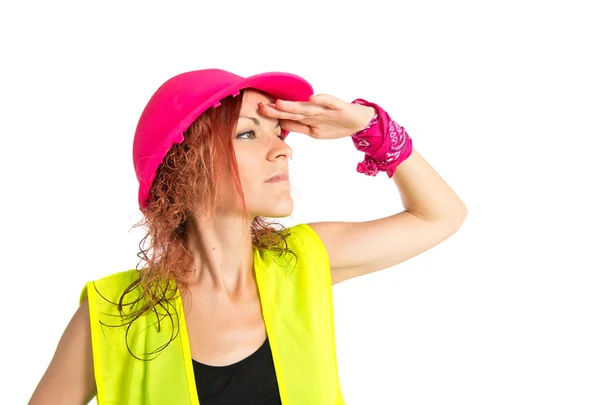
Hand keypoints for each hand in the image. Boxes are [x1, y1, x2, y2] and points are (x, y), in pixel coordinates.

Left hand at [258, 94, 375, 139]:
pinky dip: (322, 100)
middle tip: (261, 106)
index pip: (289, 118)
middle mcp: (315, 113)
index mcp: (309, 120)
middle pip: (294, 112)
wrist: (360, 121)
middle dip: (278, 110)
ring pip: (308, 107)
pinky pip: (330, 102)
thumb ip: (300, 127)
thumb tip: (282, 125)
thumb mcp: (316, 131)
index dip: (275, 115)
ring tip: (279, 103)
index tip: (259, 112)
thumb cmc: (337, 124)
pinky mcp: (339, 107)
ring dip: (294, 105)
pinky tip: (312, 98)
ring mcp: (327, 110)